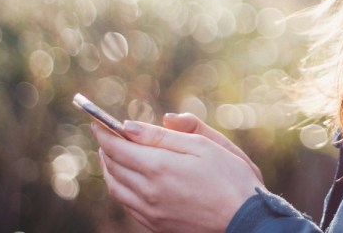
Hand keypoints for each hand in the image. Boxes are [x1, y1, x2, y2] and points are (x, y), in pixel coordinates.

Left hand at [93, 119, 261, 232]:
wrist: (245, 219)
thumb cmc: (230, 176)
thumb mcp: (203, 145)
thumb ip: (166, 135)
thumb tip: (130, 126)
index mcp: (159, 167)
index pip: (117, 147)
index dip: (104, 132)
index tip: (97, 120)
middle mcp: (148, 192)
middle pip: (112, 167)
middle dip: (106, 147)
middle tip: (105, 133)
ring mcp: (150, 212)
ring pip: (116, 187)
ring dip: (109, 168)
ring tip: (113, 153)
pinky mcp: (155, 226)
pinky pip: (127, 204)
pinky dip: (120, 187)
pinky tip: (129, 178)